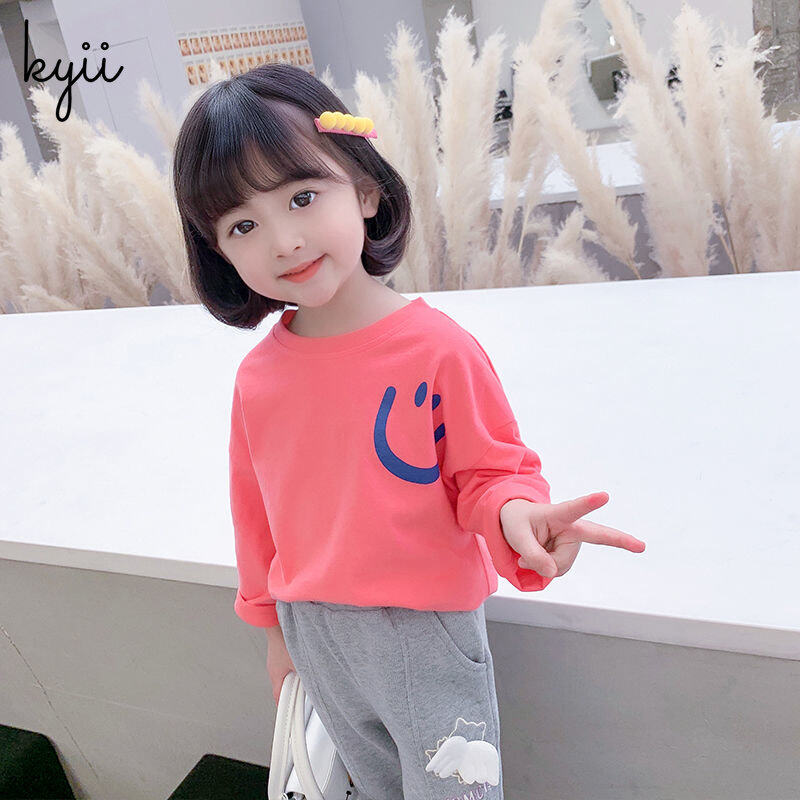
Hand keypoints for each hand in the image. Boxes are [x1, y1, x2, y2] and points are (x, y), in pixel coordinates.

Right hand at [266, 628, 297, 705]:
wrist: (277, 622)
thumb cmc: (282, 641)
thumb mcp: (298, 663)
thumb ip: (304, 675)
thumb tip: (313, 683)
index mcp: (275, 675)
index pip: (278, 695)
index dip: (284, 704)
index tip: (289, 712)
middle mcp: (274, 668)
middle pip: (283, 684)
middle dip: (293, 688)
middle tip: (301, 691)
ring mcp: (276, 658)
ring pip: (287, 672)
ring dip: (295, 673)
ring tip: (303, 672)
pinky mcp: (280, 649)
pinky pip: (287, 661)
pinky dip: (295, 663)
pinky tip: (302, 658)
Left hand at [499, 492, 644, 578]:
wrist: (518, 523)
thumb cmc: (518, 522)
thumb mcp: (517, 535)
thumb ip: (533, 554)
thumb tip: (552, 573)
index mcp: (559, 514)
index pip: (575, 509)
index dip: (590, 503)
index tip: (604, 496)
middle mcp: (572, 528)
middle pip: (573, 552)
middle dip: (585, 551)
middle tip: (641, 541)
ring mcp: (573, 543)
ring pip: (560, 567)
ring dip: (543, 564)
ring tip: (533, 549)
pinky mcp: (570, 554)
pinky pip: (557, 570)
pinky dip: (545, 568)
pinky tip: (540, 555)